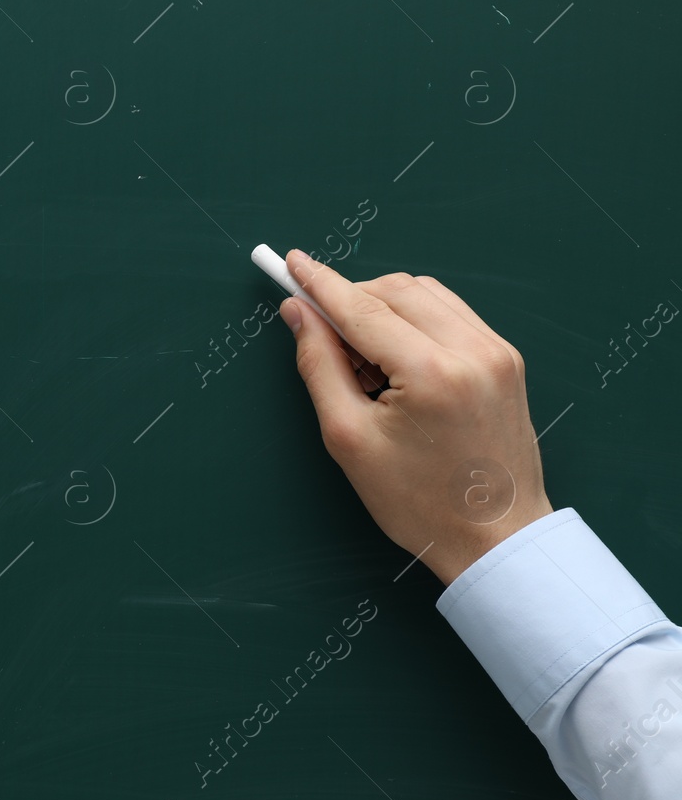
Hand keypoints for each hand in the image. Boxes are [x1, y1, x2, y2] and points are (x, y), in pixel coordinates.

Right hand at [279, 249, 552, 584]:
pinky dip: (416, 320)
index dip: (320, 284)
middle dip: (351, 301)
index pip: (362, 308)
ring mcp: (496, 352)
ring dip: (384, 308)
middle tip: (325, 339)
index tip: (293, 263)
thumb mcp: (349, 439)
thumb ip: (319, 365)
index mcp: (432, 374)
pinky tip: (399, 360)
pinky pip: (451, 313)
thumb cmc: (420, 502)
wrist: (496, 537)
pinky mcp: (506, 358)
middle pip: (395, 290)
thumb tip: (299, 314)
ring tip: (366, 362)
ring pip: (425, 294)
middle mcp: (472, 351)